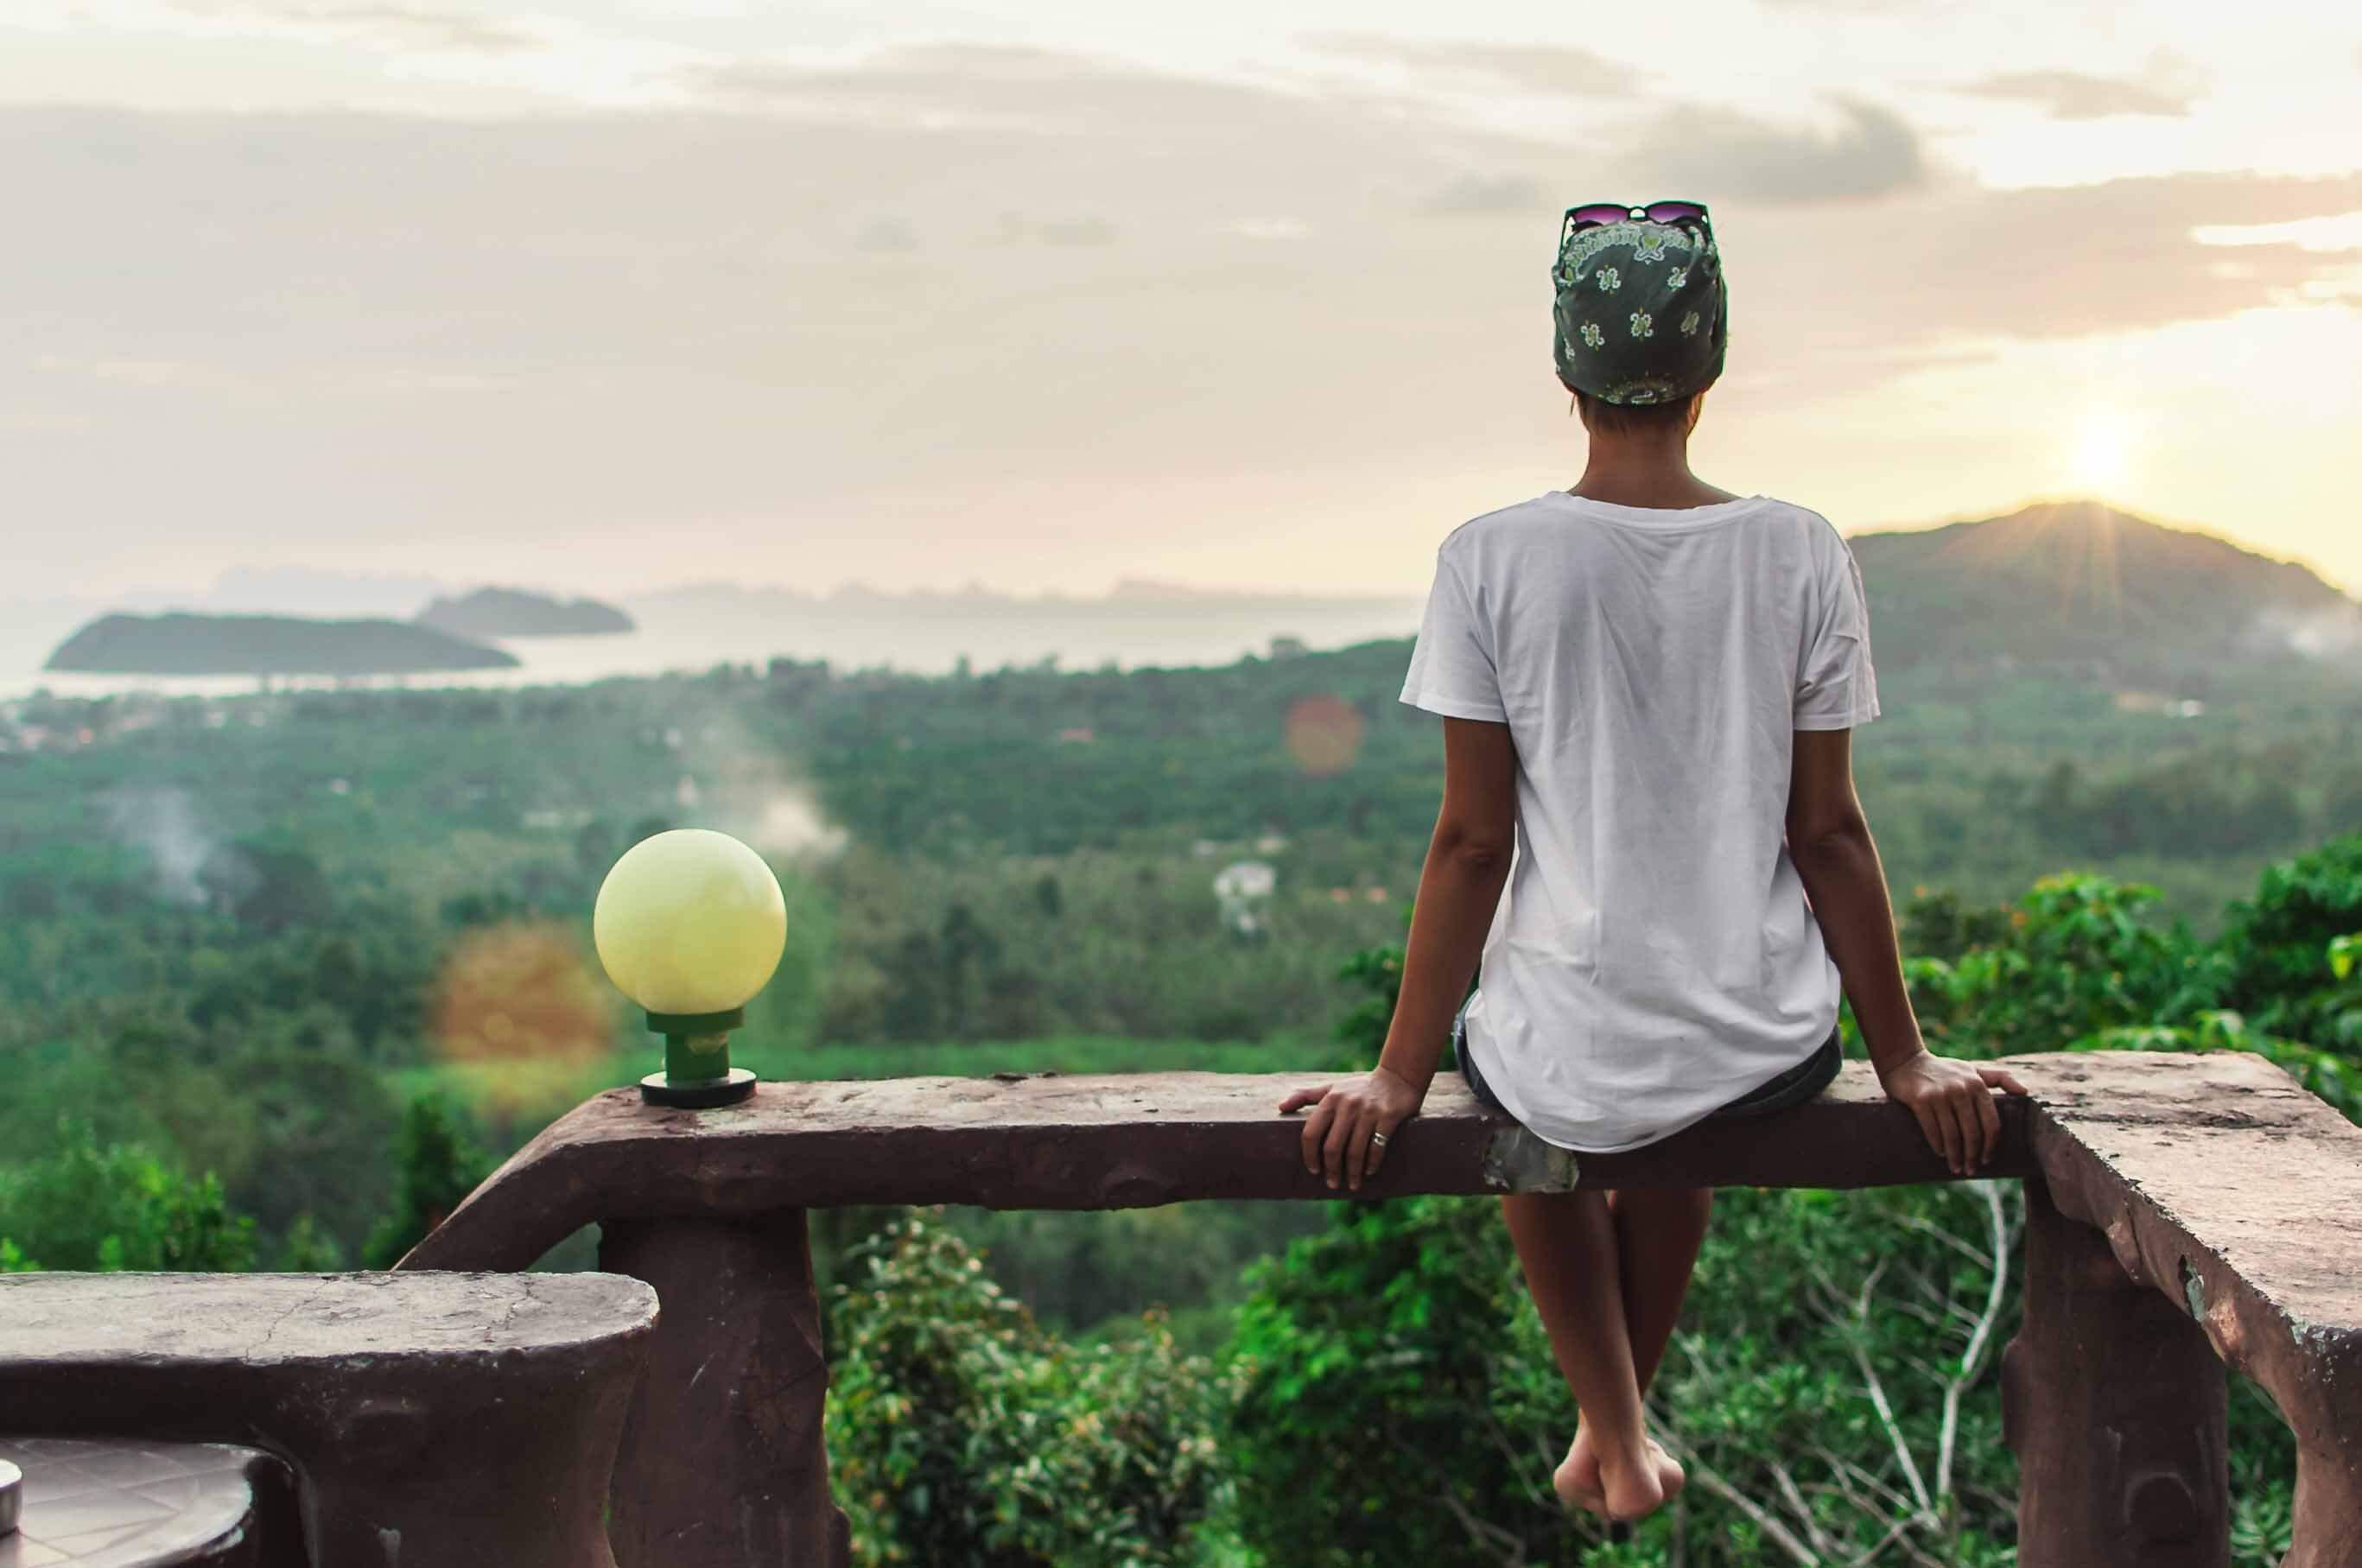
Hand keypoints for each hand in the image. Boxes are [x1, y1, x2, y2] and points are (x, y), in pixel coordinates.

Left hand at [1277, 1067, 1424, 1190]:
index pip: (1311, 1133)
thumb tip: (1280, 1108)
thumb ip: (1305, 1096)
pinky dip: (1371, 1163)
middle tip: (1332, 1183)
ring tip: (1352, 1185)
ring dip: (1352, 1172)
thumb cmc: (1358, 1087)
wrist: (1397, 1077)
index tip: (1314, 1170)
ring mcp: (1368, 1112)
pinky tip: (1368, 1172)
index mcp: (1330, 1100)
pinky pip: (1377, 1147)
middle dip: (1331, 1170)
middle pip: (1332, 1147)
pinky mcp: (1388, 1117)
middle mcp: (1347, 1105)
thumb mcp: (1331, 1087)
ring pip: (1355, 1151)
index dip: (1310, 1155)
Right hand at [1877, 1050, 2029, 1175]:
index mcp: (1977, 1084)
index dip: (1990, 1146)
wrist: (1905, 1061)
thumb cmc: (1944, 1070)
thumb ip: (2000, 1078)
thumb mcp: (1973, 1070)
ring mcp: (1940, 1094)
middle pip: (1973, 1133)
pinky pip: (1932, 1130)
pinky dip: (1938, 1145)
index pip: (1991, 1123)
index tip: (1986, 1159)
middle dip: (1973, 1156)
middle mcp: (1961, 1089)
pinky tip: (1940, 1153)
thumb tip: (2026, 1093)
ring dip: (1955, 1156)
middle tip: (1970, 1170)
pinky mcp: (1920, 1099)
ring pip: (1952, 1135)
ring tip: (1955, 1167)